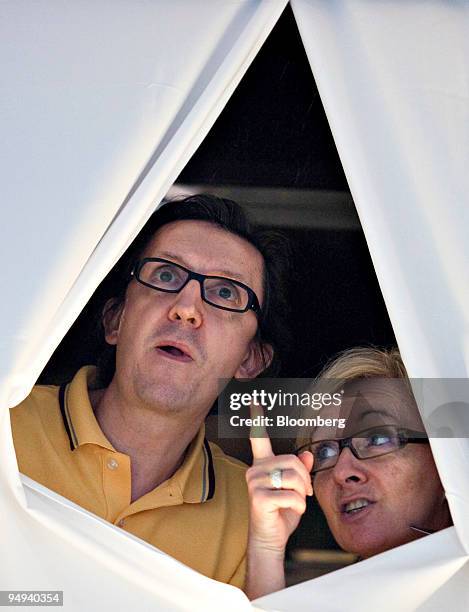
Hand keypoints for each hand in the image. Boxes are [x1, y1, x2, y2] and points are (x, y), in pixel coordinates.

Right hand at [246, 404, 313, 556]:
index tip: (254, 399)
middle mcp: (255, 469)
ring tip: (293, 504)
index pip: (259, 437)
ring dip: (302, 495)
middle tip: (302, 494)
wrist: (270, 538)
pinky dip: (298, 506)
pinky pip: (292, 496)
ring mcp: (254, 482)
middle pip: (293, 462)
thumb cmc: (281, 512)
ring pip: (294, 478)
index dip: (258, 417)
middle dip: (304, 480)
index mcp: (263, 464)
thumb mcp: (295, 489)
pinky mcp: (258, 497)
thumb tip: (308, 456)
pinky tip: (287, 511)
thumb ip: (299, 470)